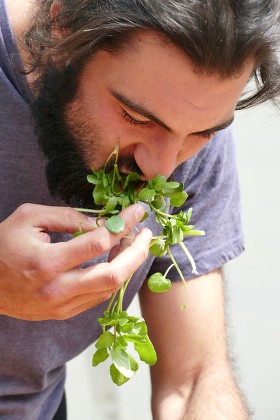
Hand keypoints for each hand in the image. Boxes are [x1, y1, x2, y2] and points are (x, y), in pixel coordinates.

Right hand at [0, 203, 150, 320]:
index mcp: (47, 261)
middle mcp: (57, 288)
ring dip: (128, 265)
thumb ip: (67, 217)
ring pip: (108, 289)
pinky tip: (117, 262)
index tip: (136, 212)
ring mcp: (60, 305)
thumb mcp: (30, 218)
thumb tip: (101, 222)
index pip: (98, 242)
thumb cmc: (3, 245)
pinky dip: (112, 279)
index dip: (123, 224)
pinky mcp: (62, 313)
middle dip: (137, 252)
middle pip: (112, 275)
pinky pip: (97, 298)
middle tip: (147, 234)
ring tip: (133, 244)